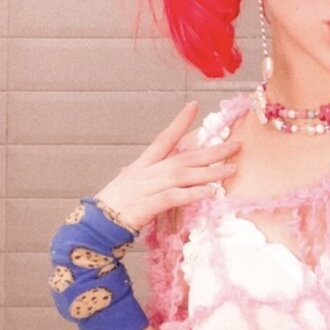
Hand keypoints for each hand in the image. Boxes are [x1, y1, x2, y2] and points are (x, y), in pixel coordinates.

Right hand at [94, 102, 239, 230]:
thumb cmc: (112, 207)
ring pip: (184, 174)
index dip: (179, 122)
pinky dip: (194, 194)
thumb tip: (132, 168)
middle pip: (184, 157)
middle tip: (235, 144)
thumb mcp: (127, 185)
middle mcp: (148, 172)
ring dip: (210, 172)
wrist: (94, 224)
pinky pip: (176, 196)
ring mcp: (148, 187)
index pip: (164, 139)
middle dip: (211, 150)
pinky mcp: (149, 204)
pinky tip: (211, 192)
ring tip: (231, 169)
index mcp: (143, 165)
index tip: (194, 106)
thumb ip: (138, 176)